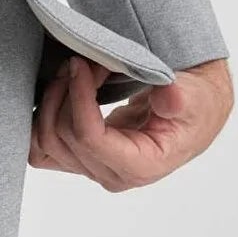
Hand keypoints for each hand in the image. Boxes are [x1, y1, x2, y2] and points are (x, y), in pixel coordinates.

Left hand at [30, 53, 233, 189]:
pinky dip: (43, 116)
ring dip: (53, 100)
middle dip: (66, 92)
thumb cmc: (194, 104)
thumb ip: (180, 99)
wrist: (192, 111)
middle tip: (83, 62)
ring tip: (74, 71)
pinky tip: (60, 88)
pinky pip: (43, 147)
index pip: (89, 137)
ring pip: (46, 143)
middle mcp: (113, 174)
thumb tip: (167, 98)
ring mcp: (94, 168)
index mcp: (142, 166)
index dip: (78, 96)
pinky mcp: (82, 157)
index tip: (82, 63)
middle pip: (62, 137)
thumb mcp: (194, 97)